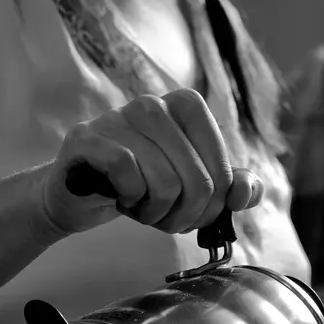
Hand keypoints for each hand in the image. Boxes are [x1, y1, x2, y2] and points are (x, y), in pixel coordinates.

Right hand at [38, 89, 263, 236]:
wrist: (78, 194)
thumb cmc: (140, 186)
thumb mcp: (191, 185)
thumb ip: (228, 185)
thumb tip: (245, 193)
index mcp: (186, 105)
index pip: (222, 168)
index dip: (215, 204)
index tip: (196, 215)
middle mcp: (153, 104)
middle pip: (197, 182)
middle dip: (185, 216)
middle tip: (166, 220)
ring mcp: (117, 118)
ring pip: (164, 184)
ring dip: (155, 213)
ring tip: (140, 208)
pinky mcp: (86, 138)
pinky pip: (128, 178)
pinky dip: (128, 200)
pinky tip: (119, 197)